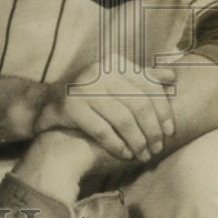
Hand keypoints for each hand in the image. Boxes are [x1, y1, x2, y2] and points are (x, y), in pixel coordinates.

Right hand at [35, 55, 175, 162]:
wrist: (45, 104)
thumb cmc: (89, 95)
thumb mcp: (115, 81)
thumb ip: (143, 79)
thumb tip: (173, 77)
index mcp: (114, 63)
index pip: (149, 87)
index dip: (163, 111)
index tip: (169, 132)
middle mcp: (99, 71)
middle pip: (139, 104)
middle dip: (152, 130)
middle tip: (157, 148)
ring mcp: (84, 88)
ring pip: (123, 119)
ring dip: (137, 141)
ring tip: (143, 155)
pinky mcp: (71, 107)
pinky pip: (102, 130)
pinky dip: (117, 145)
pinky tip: (125, 154)